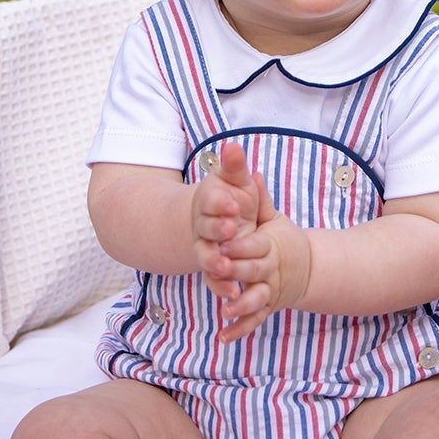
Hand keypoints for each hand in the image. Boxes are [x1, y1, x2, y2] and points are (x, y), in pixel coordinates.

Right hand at [190, 142, 258, 298]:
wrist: (216, 225)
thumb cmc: (229, 198)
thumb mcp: (235, 181)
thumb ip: (235, 166)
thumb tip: (233, 145)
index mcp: (209, 202)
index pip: (211, 200)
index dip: (220, 203)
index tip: (232, 203)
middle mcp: (204, 226)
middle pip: (207, 228)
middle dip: (217, 229)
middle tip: (230, 230)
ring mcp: (206, 248)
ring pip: (206, 256)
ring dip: (214, 262)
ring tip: (226, 267)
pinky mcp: (213, 269)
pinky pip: (213, 279)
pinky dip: (221, 286)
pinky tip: (233, 293)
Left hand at [205, 188, 312, 343]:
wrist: (306, 267)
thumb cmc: (282, 238)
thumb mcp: (273, 216)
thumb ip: (259, 198)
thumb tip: (252, 172)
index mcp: (272, 245)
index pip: (256, 245)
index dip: (240, 245)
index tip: (223, 244)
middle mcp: (272, 270)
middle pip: (255, 272)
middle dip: (237, 271)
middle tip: (218, 271)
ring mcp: (270, 291)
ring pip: (257, 300)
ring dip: (241, 305)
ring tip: (225, 309)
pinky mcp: (267, 308)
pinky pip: (254, 321)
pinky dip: (240, 330)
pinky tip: (223, 337)